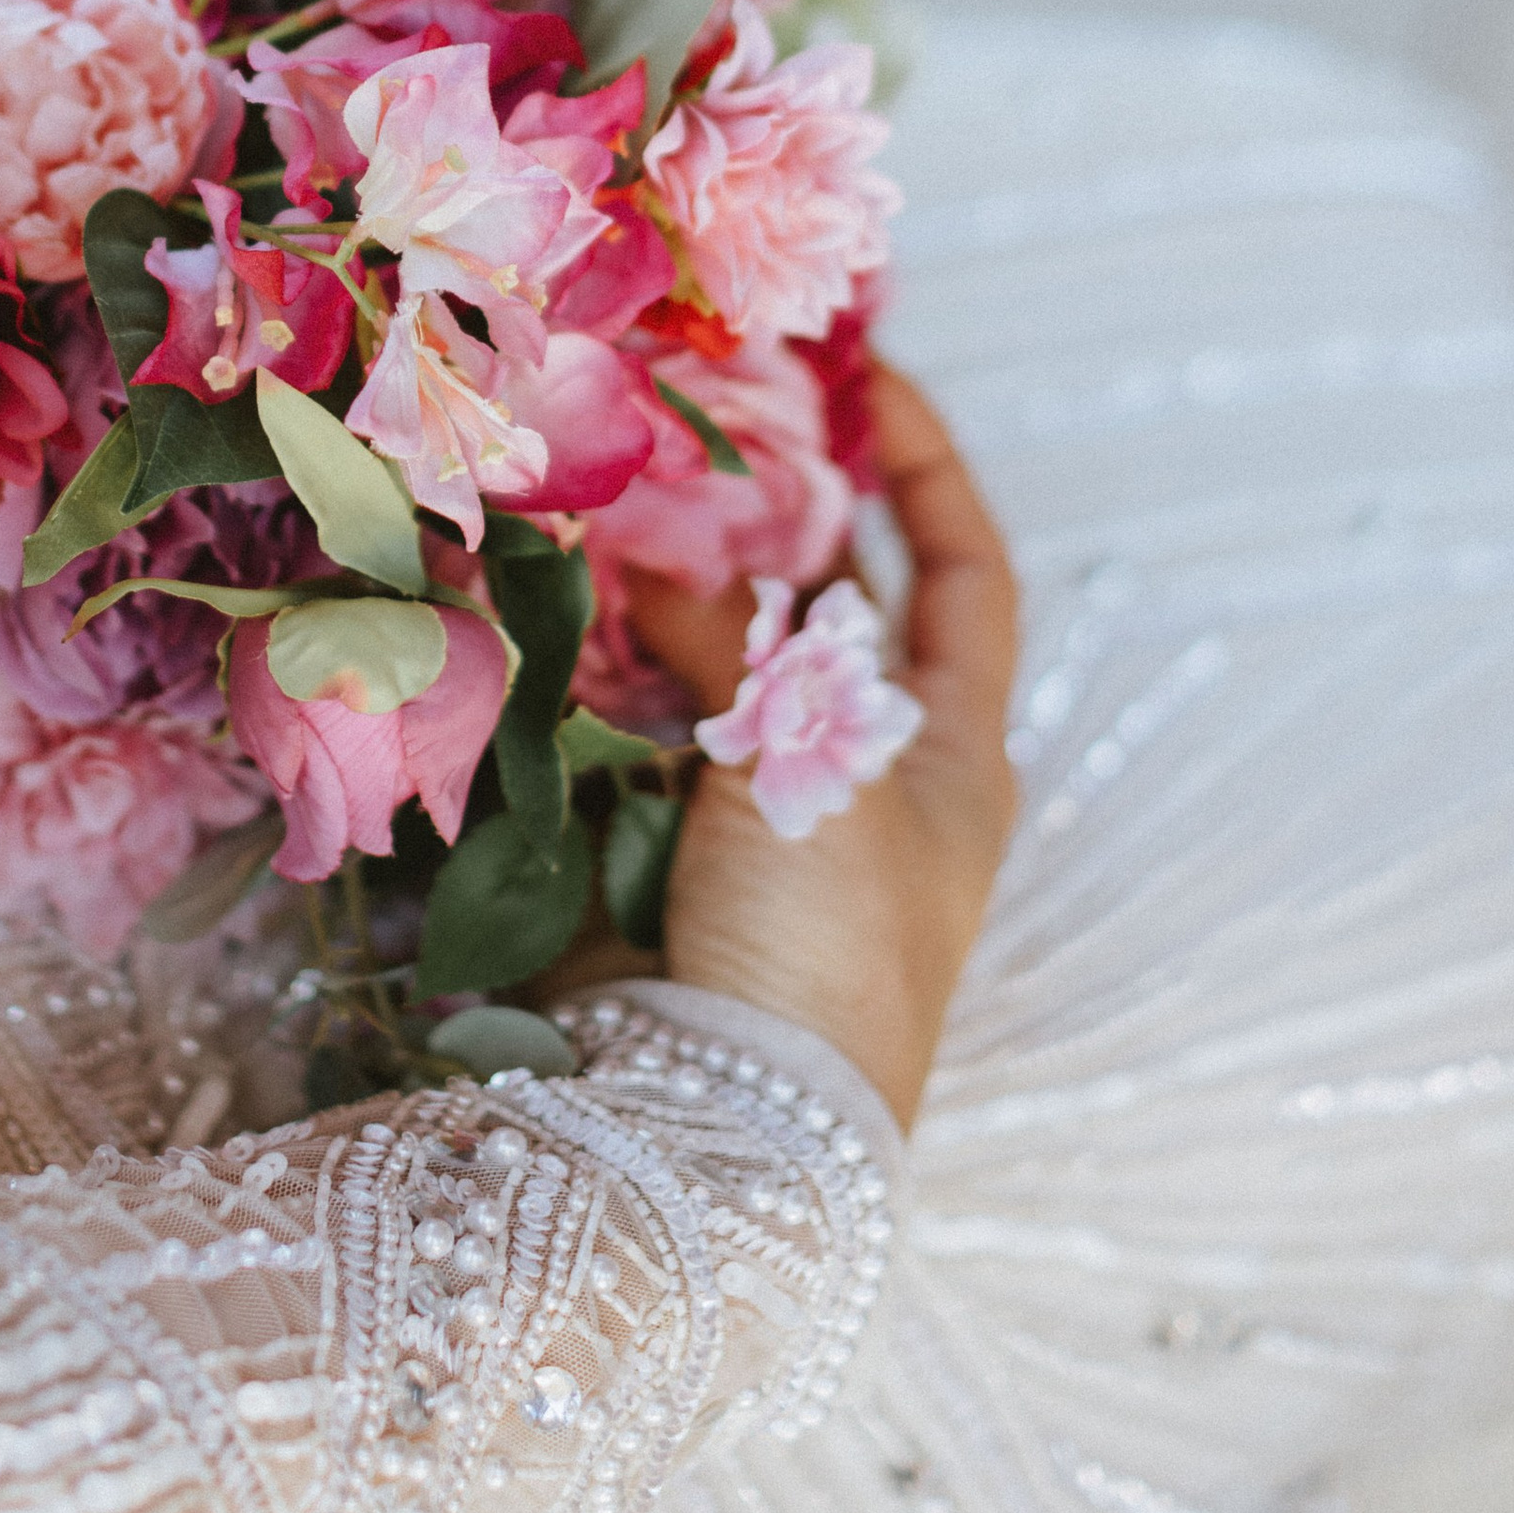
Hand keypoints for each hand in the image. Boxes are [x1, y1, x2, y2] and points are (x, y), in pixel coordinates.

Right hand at [636, 369, 1017, 1129]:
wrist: (735, 1137)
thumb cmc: (826, 945)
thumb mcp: (816, 767)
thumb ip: (745, 646)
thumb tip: (664, 562)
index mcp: (958, 757)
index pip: (968, 575)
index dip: (924, 469)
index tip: (863, 375)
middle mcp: (869, 782)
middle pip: (824, 611)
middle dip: (758, 520)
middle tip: (682, 422)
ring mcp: (763, 825)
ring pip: (713, 668)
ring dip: (660, 595)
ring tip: (597, 500)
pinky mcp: (667, 868)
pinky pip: (632, 740)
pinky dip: (595, 679)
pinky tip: (545, 616)